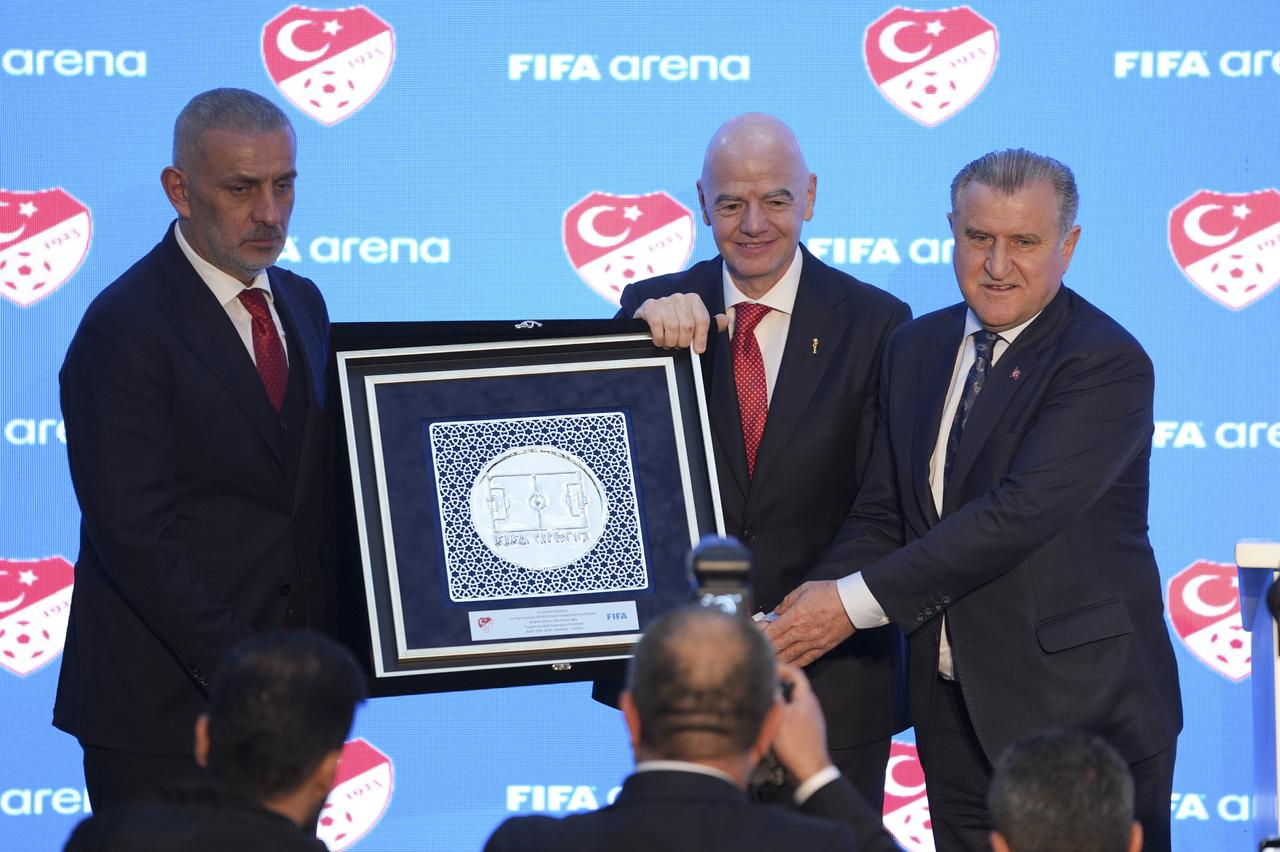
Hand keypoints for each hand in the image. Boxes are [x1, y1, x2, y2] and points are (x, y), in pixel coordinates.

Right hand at [632, 293, 727, 353]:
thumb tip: (723, 321)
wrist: (649, 317)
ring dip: (670, 341)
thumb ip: (710, 324)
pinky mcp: (650, 307)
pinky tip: (659, 340)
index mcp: (693, 300)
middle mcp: (680, 298)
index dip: (701, 338)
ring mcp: (664, 301)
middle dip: (683, 341)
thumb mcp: (694, 323)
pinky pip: (658, 327)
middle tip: (679, 345)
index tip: (698, 349)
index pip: (702, 320)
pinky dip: (659, 338)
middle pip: (688, 326)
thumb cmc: (675, 321)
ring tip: (669, 343)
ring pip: (673, 327)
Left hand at [765, 581, 854, 666]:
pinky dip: (794, 663)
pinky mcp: (822, 648)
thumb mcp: (803, 589)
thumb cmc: (829, 593)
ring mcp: (812, 642)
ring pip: (789, 656)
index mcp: (795, 617)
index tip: (756, 634)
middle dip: (766, 648)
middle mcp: (801, 633)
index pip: (771, 632)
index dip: (761, 635)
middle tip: (759, 648)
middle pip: (777, 646)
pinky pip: (805, 660)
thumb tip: (776, 611)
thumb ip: (786, 602)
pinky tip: (787, 664)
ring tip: (769, 658)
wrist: (853, 603)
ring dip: (777, 658)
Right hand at [769, 663, 832, 782]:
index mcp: (807, 698)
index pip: (796, 673)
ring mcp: (811, 719)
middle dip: (778, 684)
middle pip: (794, 687)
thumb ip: (775, 696)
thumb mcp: (780, 717)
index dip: (781, 668)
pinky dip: (782, 713)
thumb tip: (767, 680)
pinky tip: (771, 722)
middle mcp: (811, 706)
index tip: (766, 669)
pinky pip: (794, 715)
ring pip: (793, 702)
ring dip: (779, 700)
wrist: (811, 771)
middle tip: (762, 685)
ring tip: (764, 703)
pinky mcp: (808, 731)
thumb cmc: (795, 743)